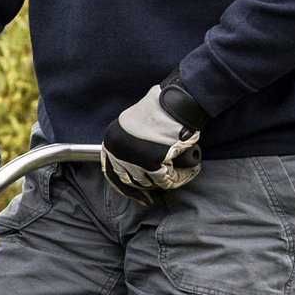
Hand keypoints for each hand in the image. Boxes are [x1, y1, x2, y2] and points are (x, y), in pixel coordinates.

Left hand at [101, 75, 208, 203]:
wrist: (178, 101)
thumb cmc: (162, 108)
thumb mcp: (133, 123)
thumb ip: (128, 143)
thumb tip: (133, 164)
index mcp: (111, 140)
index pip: (112, 173)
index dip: (124, 185)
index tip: (136, 193)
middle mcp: (117, 150)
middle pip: (130, 179)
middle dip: (145, 186)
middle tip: (157, 187)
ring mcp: (133, 157)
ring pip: (146, 180)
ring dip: (161, 180)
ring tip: (176, 174)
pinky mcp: (150, 162)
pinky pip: (162, 179)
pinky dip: (174, 178)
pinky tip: (182, 174)